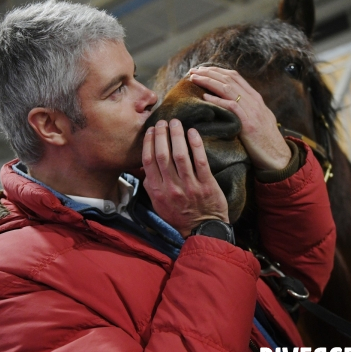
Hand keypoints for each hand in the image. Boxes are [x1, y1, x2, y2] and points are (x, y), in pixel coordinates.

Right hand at [142, 119, 228, 237]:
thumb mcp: (159, 204)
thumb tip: (143, 167)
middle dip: (161, 135)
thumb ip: (151, 186)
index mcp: (158, 192)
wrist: (203, 229)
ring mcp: (190, 186)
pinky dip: (195, 144)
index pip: (148, 161)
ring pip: (180, 155)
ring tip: (176, 122)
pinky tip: (192, 132)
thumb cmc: (180, 216)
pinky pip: (200, 160)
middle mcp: (171, 188)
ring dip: (177, 135)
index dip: (148, 143)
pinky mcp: (207, 184)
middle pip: (163, 155)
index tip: (151, 130)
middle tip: (163, 122)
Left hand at [188, 66, 291, 170]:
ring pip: (228, 88)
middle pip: (229, 79)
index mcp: (256, 98)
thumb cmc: (265, 142)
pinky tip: (205, 97)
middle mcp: (254, 101)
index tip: (201, 69)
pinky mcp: (249, 124)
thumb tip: (228, 104)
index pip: (235, 76)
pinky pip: (232, 107)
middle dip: (209, 72)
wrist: (279, 158)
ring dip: (209, 81)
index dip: (217, 70)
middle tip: (192, 70)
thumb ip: (246, 110)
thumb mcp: (257, 120)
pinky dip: (217, 100)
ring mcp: (253, 111)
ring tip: (194, 79)